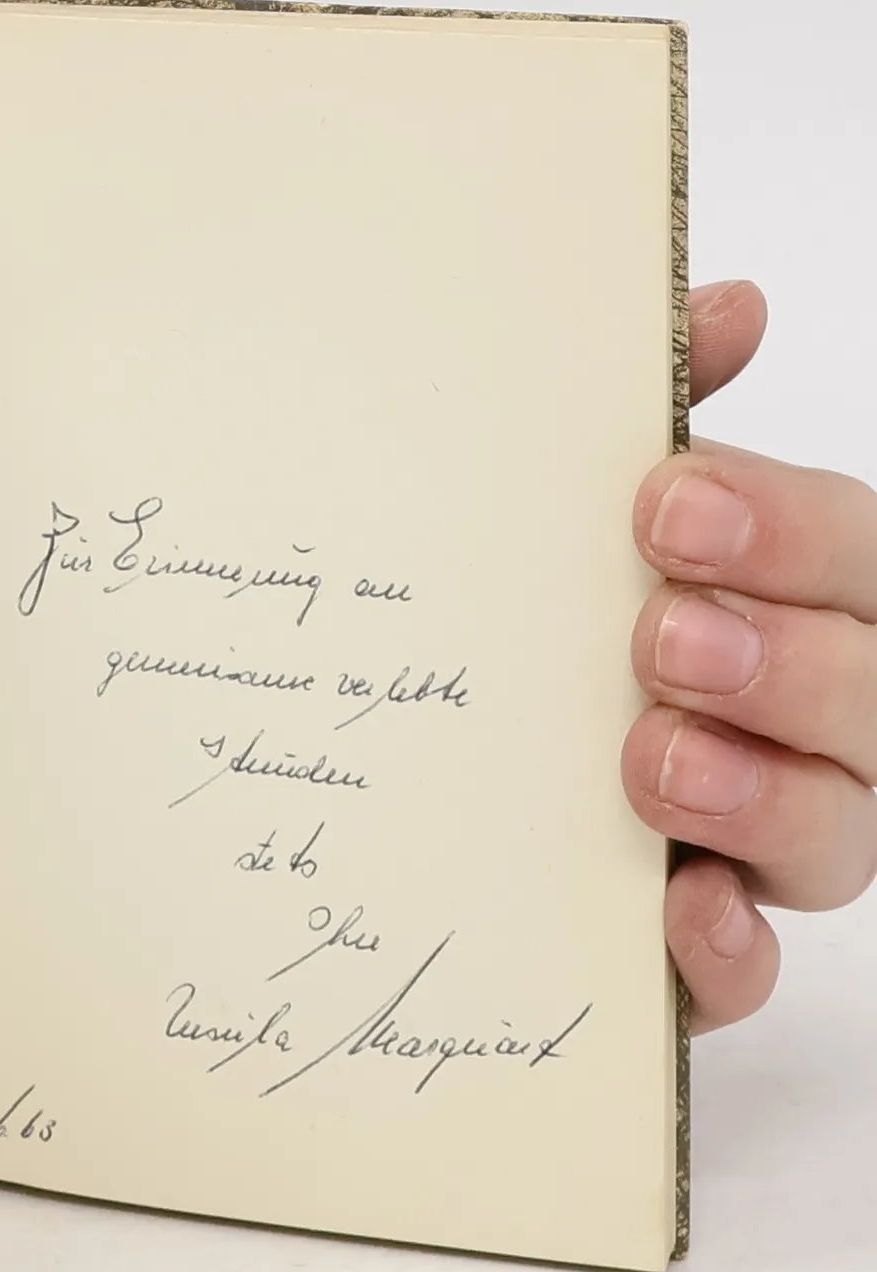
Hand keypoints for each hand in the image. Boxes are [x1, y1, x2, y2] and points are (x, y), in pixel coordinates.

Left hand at [626, 281, 876, 1030]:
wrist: (439, 771)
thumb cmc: (555, 619)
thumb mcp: (586, 515)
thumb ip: (658, 408)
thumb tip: (729, 301)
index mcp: (804, 602)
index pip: (857, 557)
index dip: (789, 531)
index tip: (668, 502)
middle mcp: (815, 725)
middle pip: (875, 698)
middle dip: (783, 660)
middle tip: (660, 631)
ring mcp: (765, 841)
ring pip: (836, 836)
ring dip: (757, 792)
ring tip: (652, 756)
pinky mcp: (693, 945)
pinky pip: (745, 970)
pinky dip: (722, 947)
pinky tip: (673, 902)